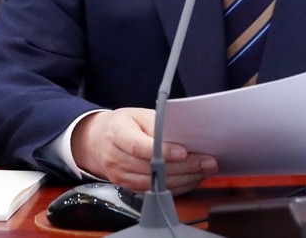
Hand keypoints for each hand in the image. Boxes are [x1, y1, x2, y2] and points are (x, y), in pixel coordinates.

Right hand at [71, 108, 217, 194]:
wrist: (99, 141)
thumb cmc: (123, 124)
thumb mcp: (138, 114)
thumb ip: (158, 124)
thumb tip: (183, 134)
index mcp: (117, 134)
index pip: (140, 147)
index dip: (163, 151)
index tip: (184, 152)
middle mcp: (116, 158)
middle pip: (151, 167)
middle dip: (183, 166)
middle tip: (207, 161)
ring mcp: (120, 176)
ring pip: (154, 183)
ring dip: (183, 178)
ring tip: (204, 170)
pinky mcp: (128, 188)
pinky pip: (154, 191)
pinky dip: (175, 186)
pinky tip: (191, 179)